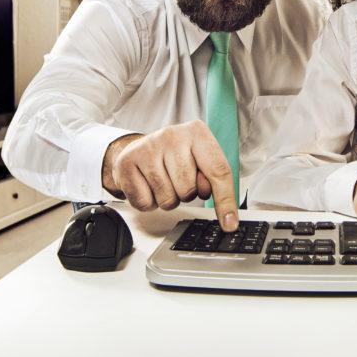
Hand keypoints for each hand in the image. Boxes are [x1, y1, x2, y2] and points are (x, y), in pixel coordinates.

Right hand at [101, 121, 237, 230]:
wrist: (140, 148)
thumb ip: (214, 179)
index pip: (218, 171)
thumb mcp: (201, 160)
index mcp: (197, 132)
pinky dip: (148, 202)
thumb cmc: (176, 156)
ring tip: (163, 181)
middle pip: (189, 189)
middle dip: (186, 194)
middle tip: (177, 180)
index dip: (225, 200)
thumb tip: (226, 213)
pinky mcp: (127, 162)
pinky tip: (148, 185)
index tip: (230, 224)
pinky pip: (145, 202)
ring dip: (167, 198)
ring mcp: (147, 147)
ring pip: (167, 198)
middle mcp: (172, 135)